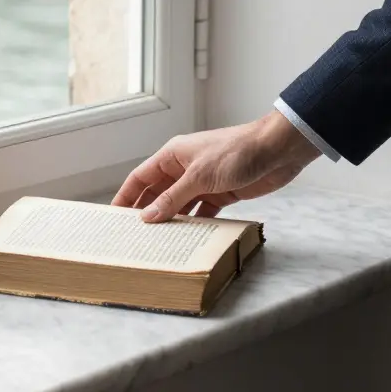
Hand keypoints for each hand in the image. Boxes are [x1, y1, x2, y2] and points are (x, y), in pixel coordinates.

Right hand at [113, 110, 321, 221]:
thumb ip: (173, 198)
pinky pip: (201, 212)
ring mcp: (202, 182)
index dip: (126, 195)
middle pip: (157, 193)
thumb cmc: (237, 152)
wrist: (277, 150)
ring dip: (170, 220)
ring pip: (179, 205)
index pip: (141, 178)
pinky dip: (195, 223)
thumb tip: (148, 216)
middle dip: (146, 211)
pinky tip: (188, 237)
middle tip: (133, 234)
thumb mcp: (200, 177)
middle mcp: (184, 168)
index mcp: (173, 156)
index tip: (113, 214)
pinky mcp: (221, 193)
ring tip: (157, 241)